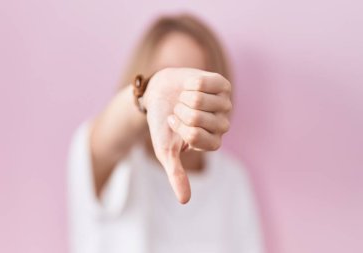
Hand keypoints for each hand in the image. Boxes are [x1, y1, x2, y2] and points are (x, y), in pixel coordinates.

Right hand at [143, 68, 231, 203]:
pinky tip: (190, 86)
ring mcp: (225, 104)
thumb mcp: (166, 151)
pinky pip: (203, 83)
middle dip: (180, 112)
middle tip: (180, 110)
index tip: (174, 124)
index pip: (196, 136)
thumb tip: (184, 201)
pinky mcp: (223, 84)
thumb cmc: (163, 123)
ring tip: (185, 98)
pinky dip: (189, 83)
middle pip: (199, 118)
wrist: (159, 94)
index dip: (179, 127)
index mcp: (212, 142)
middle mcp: (223, 125)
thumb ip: (176, 174)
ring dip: (184, 97)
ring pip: (200, 100)